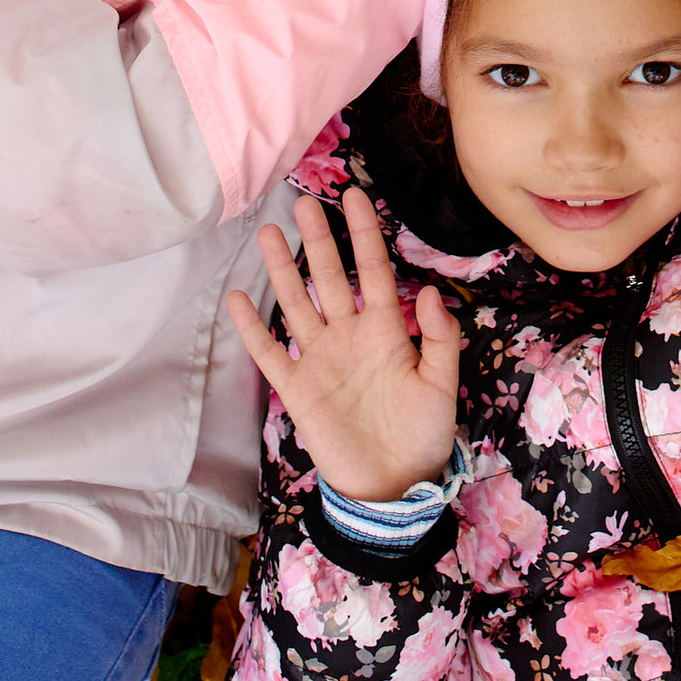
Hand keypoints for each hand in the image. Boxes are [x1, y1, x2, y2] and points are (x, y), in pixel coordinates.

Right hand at [227, 189, 459, 504]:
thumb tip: (431, 291)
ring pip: (297, 303)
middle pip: (330, 277)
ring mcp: (320, 359)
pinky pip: (270, 352)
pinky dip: (253, 327)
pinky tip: (238, 298)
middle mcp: (349, 336)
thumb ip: (439, 338)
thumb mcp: (442, 383)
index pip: (374, 270)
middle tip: (304, 201)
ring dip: (283, 269)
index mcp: (386, 330)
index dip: (365, 234)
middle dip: (319, 240)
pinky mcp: (298, 388)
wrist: (393, 485)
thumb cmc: (423, 433)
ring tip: (269, 233)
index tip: (355, 195)